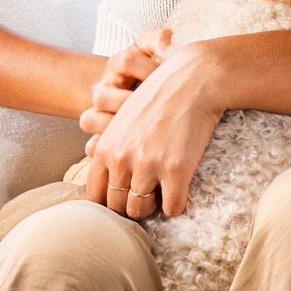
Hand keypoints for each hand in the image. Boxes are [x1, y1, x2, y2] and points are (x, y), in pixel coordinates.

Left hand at [85, 40, 223, 220]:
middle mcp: (121, 159)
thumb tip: (105, 174)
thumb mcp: (124, 117)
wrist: (194, 79)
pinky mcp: (175, 170)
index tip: (126, 195)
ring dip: (153, 206)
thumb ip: (112, 146)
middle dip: (132, 204)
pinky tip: (181, 190)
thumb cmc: (160, 94)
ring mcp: (147, 165)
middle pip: (117, 206)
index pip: (96, 194)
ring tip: (163, 191)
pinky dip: (177, 205)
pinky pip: (172, 209)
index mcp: (105, 147)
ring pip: (141, 211)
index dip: (111, 200)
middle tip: (149, 193)